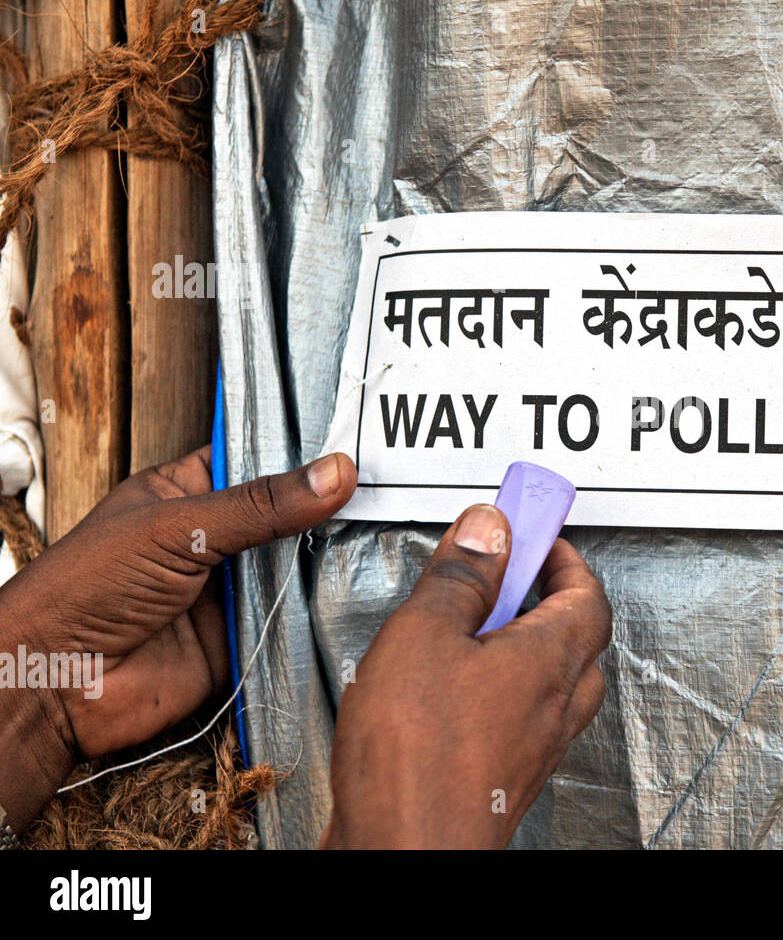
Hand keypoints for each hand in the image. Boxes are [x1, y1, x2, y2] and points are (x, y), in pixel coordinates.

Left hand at [0, 447, 356, 829]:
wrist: (57, 683)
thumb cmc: (89, 587)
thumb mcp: (179, 528)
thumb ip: (261, 505)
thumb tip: (336, 473)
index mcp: (186, 493)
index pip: (253, 460)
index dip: (300, 453)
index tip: (357, 441)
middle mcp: (212, 539)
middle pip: (284, 516)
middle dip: (325, 508)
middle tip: (384, 491)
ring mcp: (229, 590)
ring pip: (295, 567)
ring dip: (327, 559)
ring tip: (385, 535)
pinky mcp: (243, 638)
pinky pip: (294, 619)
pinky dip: (320, 610)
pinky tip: (361, 588)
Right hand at [322, 503, 611, 848]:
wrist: (405, 851)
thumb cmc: (419, 762)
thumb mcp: (425, 635)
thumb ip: (460, 577)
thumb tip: (488, 530)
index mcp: (551, 659)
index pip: (586, 591)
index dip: (560, 553)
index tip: (531, 530)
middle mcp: (554, 705)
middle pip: (576, 634)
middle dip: (543, 594)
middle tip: (504, 572)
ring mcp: (534, 745)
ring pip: (550, 677)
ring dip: (520, 642)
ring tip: (470, 627)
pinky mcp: (505, 774)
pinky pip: (520, 714)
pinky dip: (498, 686)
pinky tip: (450, 688)